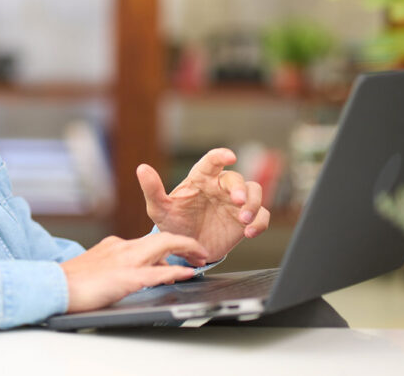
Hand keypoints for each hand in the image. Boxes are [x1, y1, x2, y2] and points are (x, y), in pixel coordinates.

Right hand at [60, 232, 208, 312]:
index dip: (170, 245)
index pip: (149, 242)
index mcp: (115, 246)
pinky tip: (187, 274)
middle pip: (161, 238)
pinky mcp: (126, 277)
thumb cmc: (70, 282)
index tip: (181, 251)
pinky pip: (157, 272)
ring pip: (163, 247)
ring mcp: (125, 261)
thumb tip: (127, 274)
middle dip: (185, 243)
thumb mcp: (96, 267)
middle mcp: (123, 248)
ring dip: (186, 250)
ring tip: (201, 258)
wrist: (53, 285)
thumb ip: (113, 266)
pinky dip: (175, 271)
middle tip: (200, 252)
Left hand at [138, 148, 269, 261]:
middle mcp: (220, 188)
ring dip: (253, 203)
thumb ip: (152, 189)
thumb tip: (141, 168)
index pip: (212, 161)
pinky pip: (262, 215)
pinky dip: (260, 222)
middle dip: (241, 188)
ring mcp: (234, 203)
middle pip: (237, 179)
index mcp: (201, 179)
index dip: (221, 155)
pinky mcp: (245, 220)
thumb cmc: (174, 223)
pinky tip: (249, 232)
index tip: (230, 157)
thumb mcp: (159, 209)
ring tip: (244, 219)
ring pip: (255, 192)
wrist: (186, 249)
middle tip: (238, 201)